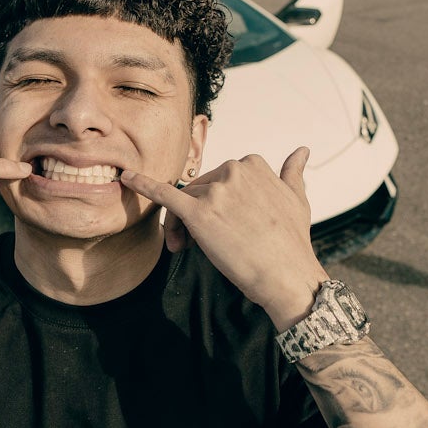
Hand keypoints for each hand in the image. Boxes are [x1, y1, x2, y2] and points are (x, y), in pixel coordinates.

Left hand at [121, 147, 325, 330]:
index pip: (219, 178)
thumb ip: (292, 172)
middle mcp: (234, 171)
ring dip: (179, 224)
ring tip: (185, 248)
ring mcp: (216, 191)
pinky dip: (143, 185)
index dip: (215, 202)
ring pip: (183, 201)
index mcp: (252, 164)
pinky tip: (127, 179)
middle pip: (198, 189)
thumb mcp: (297, 199)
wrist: (287, 276)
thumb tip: (301, 151)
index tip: (221, 225)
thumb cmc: (292, 242)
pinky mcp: (199, 213)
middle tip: (195, 244)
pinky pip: (165, 195)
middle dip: (194, 214)